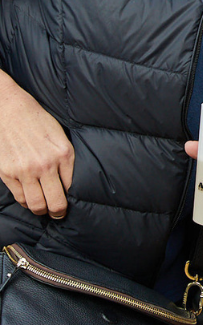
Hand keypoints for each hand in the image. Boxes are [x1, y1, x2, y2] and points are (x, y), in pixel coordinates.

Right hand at [0, 75, 73, 218]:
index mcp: (64, 153)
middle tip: (59, 214)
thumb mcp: (59, 135)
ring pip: (36, 204)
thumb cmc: (37, 120)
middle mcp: (46, 164)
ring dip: (41, 209)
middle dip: (58, 211)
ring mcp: (26, 171)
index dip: (70, 197)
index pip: (71, 186)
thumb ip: (63, 157)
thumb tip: (66, 180)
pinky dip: (25, 202)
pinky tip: (29, 199)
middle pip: (55, 201)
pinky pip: (20, 197)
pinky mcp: (8, 174)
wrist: (10, 110)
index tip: (69, 201)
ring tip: (43, 208)